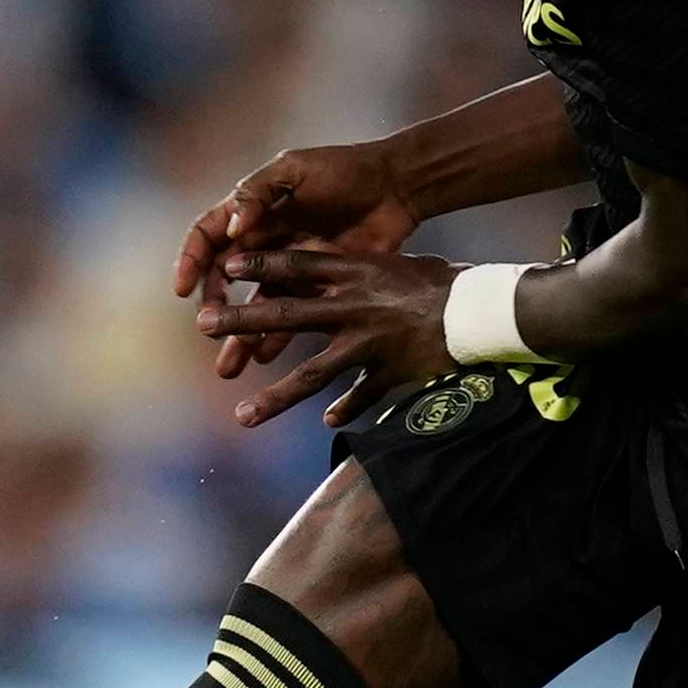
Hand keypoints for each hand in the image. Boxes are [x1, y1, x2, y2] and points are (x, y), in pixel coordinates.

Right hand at [172, 144, 422, 375]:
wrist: (399, 185)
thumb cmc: (346, 168)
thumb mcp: (295, 170)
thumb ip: (258, 194)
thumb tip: (232, 230)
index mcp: (252, 210)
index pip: (207, 237)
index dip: (190, 260)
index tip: (182, 287)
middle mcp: (265, 240)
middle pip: (225, 278)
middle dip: (213, 307)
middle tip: (207, 329)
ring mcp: (291, 265)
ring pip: (256, 304)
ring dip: (240, 334)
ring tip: (229, 366)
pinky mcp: (319, 284)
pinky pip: (292, 314)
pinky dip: (277, 338)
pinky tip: (265, 358)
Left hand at [197, 244, 460, 429]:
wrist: (484, 310)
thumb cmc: (446, 281)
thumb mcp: (400, 265)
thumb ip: (364, 273)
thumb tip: (333, 271)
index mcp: (357, 273)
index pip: (297, 265)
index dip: (259, 265)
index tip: (225, 266)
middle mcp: (355, 307)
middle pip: (286, 314)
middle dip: (241, 320)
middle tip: (204, 323)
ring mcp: (370, 343)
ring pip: (312, 373)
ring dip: (275, 396)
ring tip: (243, 416)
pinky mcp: (390, 372)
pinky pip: (360, 396)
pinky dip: (346, 410)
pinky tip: (330, 422)